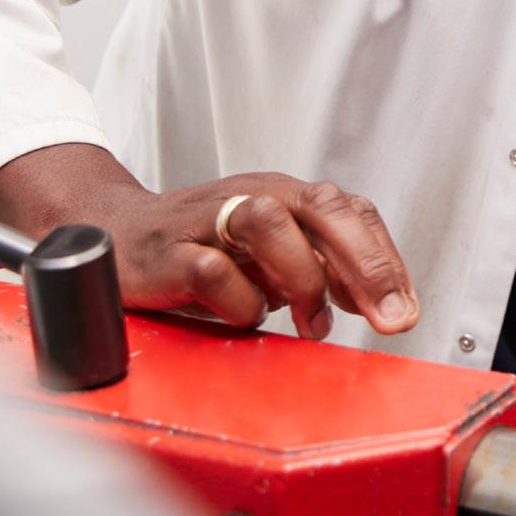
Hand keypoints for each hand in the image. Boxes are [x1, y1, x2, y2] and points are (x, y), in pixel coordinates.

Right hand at [0, 142, 417, 339]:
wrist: (111, 232)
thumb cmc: (197, 246)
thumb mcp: (268, 253)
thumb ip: (320, 268)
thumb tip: (375, 299)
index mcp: (284, 195)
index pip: (351, 210)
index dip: (385, 258)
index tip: (404, 308)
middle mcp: (252, 196)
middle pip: (322, 207)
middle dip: (366, 264)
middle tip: (388, 317)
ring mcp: (208, 219)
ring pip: (269, 222)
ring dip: (302, 278)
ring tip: (308, 321)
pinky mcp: (167, 250)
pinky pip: (212, 271)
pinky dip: (237, 302)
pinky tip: (242, 318)